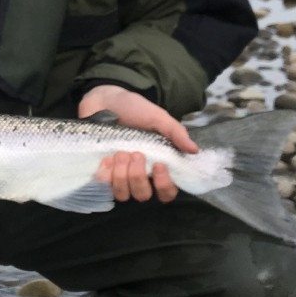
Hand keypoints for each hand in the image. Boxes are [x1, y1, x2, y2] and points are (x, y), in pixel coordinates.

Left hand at [78, 84, 197, 203]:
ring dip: (121, 175)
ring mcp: (119, 178)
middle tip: (135, 153)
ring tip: (119, 153)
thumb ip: (175, 133)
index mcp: (158, 166)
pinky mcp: (101, 174)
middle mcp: (140, 177)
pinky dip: (106, 174)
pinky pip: (104, 187)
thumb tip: (194, 150)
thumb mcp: (158, 118)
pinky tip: (107, 158)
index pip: (167, 193)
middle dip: (138, 176)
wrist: (105, 100)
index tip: (159, 166)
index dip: (164, 186)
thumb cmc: (135, 110)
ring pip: (123, 194)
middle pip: (143, 195)